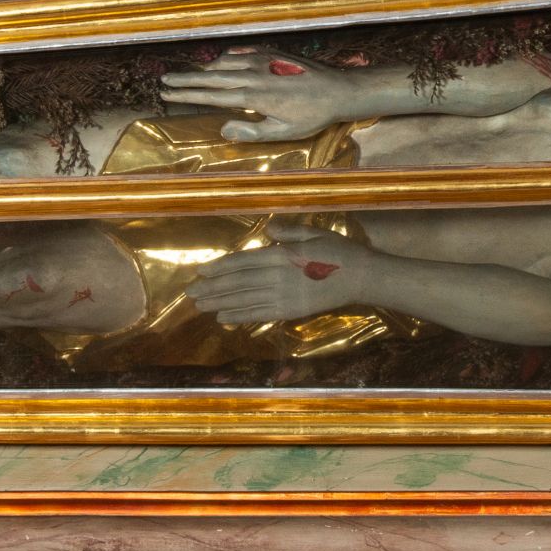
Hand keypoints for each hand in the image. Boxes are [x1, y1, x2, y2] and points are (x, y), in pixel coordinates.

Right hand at [161, 49, 380, 141]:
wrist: (337, 90)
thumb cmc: (311, 116)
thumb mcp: (283, 132)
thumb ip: (251, 131)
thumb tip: (223, 129)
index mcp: (252, 96)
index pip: (211, 95)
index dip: (187, 95)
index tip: (167, 95)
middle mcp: (252, 75)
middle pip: (210, 77)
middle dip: (185, 79)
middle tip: (164, 81)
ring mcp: (261, 61)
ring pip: (223, 63)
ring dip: (203, 69)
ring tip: (187, 76)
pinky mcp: (271, 53)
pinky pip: (240, 53)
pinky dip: (225, 58)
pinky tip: (220, 63)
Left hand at [189, 222, 374, 325]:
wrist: (361, 278)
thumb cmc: (339, 251)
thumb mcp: (314, 234)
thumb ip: (289, 233)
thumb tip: (267, 231)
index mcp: (282, 255)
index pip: (243, 262)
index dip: (219, 267)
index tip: (200, 272)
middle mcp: (278, 277)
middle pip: (238, 283)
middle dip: (212, 288)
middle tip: (190, 293)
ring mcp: (283, 297)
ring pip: (244, 300)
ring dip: (219, 303)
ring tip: (199, 306)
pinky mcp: (290, 312)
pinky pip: (260, 315)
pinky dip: (240, 317)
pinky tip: (224, 319)